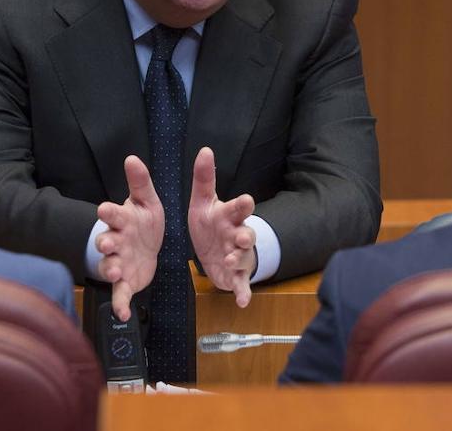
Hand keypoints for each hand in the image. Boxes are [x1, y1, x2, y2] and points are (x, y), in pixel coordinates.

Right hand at [96, 155, 164, 320]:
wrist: (146, 246)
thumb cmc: (143, 221)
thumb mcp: (147, 201)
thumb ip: (140, 182)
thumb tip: (133, 158)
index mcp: (122, 220)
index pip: (112, 214)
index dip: (108, 212)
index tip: (104, 209)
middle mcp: (116, 241)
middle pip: (106, 242)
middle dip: (105, 243)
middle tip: (106, 244)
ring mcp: (118, 262)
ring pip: (109, 267)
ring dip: (111, 269)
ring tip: (117, 272)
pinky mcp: (125, 281)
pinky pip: (120, 294)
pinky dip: (120, 304)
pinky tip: (123, 314)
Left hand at [187, 146, 256, 306]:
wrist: (215, 247)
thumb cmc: (211, 222)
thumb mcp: (203, 201)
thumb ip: (204, 178)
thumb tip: (205, 150)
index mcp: (229, 216)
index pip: (238, 208)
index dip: (242, 205)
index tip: (246, 200)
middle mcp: (238, 234)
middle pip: (247, 233)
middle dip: (246, 235)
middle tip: (242, 237)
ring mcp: (239, 256)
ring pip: (244, 258)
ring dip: (239, 261)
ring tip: (231, 262)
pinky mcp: (236, 275)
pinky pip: (241, 284)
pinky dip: (243, 292)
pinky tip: (242, 301)